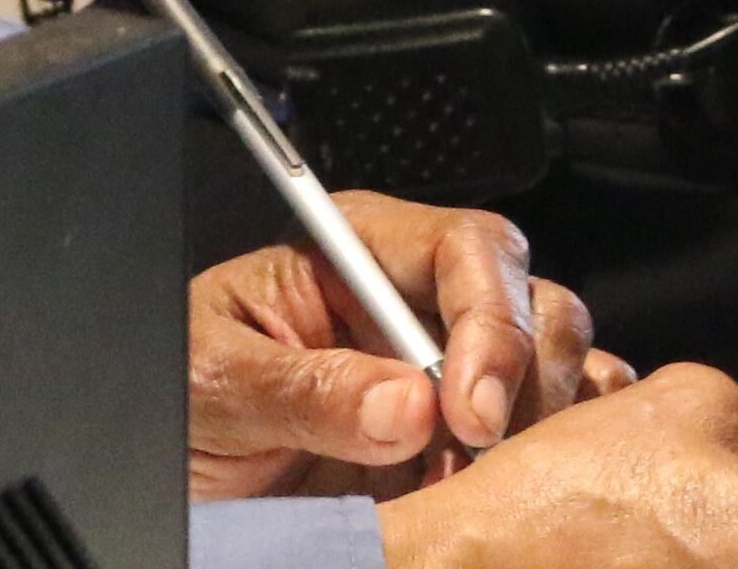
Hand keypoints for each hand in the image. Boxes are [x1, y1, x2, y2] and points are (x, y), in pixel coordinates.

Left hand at [188, 194, 622, 499]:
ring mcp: (449, 371)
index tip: (468, 407)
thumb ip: (304, 388)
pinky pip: (553, 421)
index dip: (486, 319)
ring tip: (468, 485)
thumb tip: (408, 403)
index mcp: (357, 256)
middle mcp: (417, 303)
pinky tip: (520, 486)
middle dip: (520, 378)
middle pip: (529, 299)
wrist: (184, 489)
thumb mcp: (215, 388)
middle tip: (474, 455)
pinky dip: (558, 450)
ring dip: (533, 425)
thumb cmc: (180, 411)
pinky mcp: (466, 437)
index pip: (465, 248)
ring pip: (553, 362)